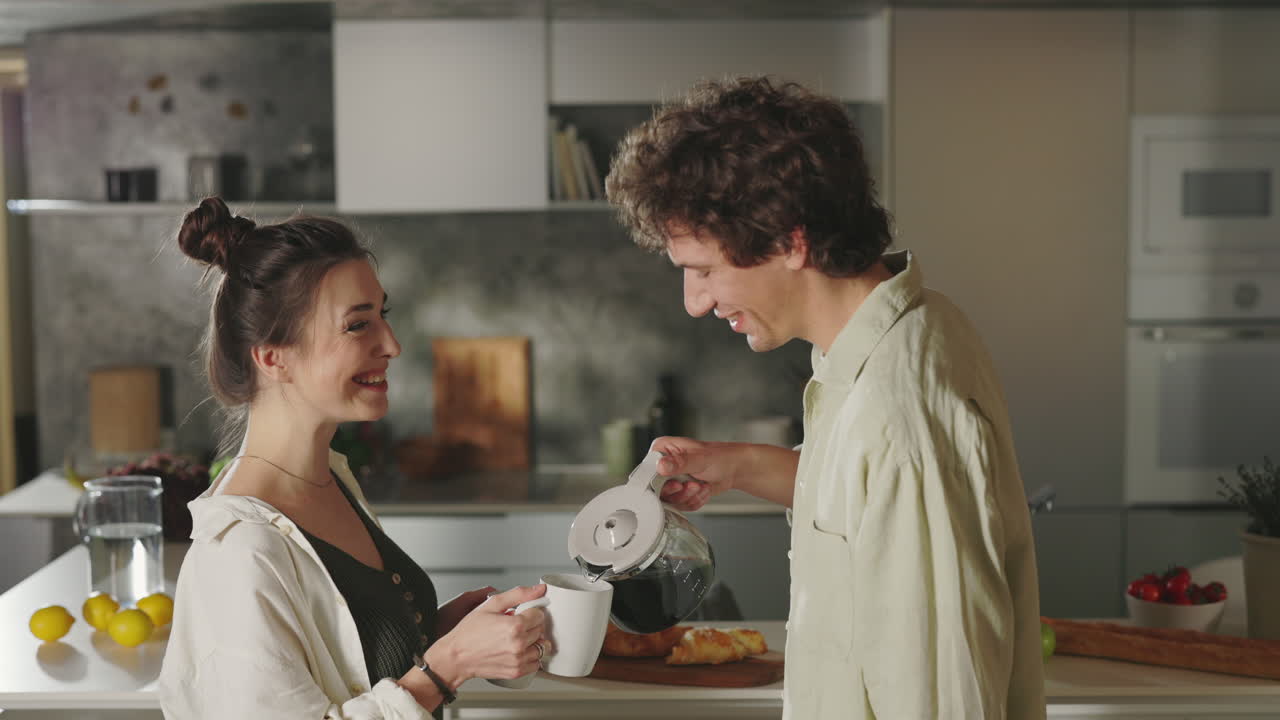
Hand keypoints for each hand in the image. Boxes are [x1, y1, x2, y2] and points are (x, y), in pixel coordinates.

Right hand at [431, 584, 548, 682]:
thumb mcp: (491, 605)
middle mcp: (519, 644)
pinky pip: (536, 663)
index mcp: (515, 626)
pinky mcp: (516, 672)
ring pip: (542, 647)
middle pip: (541, 630)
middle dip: (530, 625)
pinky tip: (518, 651)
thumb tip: (539, 589)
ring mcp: (518, 660)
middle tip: (515, 626)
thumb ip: (518, 594)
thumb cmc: (469, 632)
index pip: (539, 615)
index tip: (521, 614)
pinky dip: (531, 657)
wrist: (456, 657)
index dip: (529, 612)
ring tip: (517, 638)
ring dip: (533, 641)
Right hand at [651, 436, 738, 511]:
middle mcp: (663, 465)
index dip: (659, 482)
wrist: (733, 469)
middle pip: (657, 490)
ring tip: (701, 485)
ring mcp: (671, 480)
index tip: (676, 485)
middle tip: (693, 484)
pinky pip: (681, 505)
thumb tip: (661, 466)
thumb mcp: (699, 458)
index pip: (647, 470)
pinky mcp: (679, 493)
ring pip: (670, 500)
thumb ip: (679, 463)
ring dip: (689, 496)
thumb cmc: (719, 456)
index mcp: (662, 450)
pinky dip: (695, 501)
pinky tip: (703, 489)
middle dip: (680, 492)